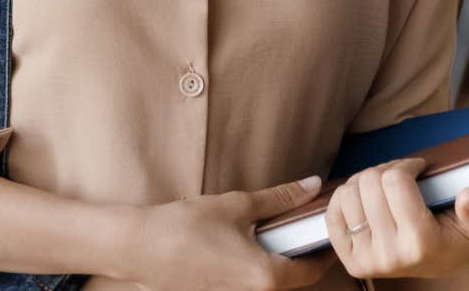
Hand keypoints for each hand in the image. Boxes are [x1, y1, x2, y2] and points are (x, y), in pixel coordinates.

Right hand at [125, 177, 332, 290]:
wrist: (138, 248)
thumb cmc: (185, 227)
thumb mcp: (237, 205)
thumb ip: (280, 198)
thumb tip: (312, 186)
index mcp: (265, 275)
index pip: (312, 271)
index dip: (326, 252)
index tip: (330, 233)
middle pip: (294, 280)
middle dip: (304, 257)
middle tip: (307, 230)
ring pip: (271, 283)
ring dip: (281, 263)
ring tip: (279, 234)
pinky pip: (249, 285)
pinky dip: (258, 267)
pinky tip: (249, 245)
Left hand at [322, 159, 468, 280]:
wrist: (433, 268)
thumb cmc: (452, 241)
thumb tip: (468, 194)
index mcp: (420, 243)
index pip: (395, 180)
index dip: (406, 164)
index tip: (416, 168)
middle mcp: (390, 254)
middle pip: (369, 182)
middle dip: (385, 170)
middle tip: (399, 175)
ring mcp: (366, 259)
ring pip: (347, 193)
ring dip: (363, 181)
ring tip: (381, 186)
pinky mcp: (349, 259)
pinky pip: (332, 212)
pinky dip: (344, 197)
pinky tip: (363, 198)